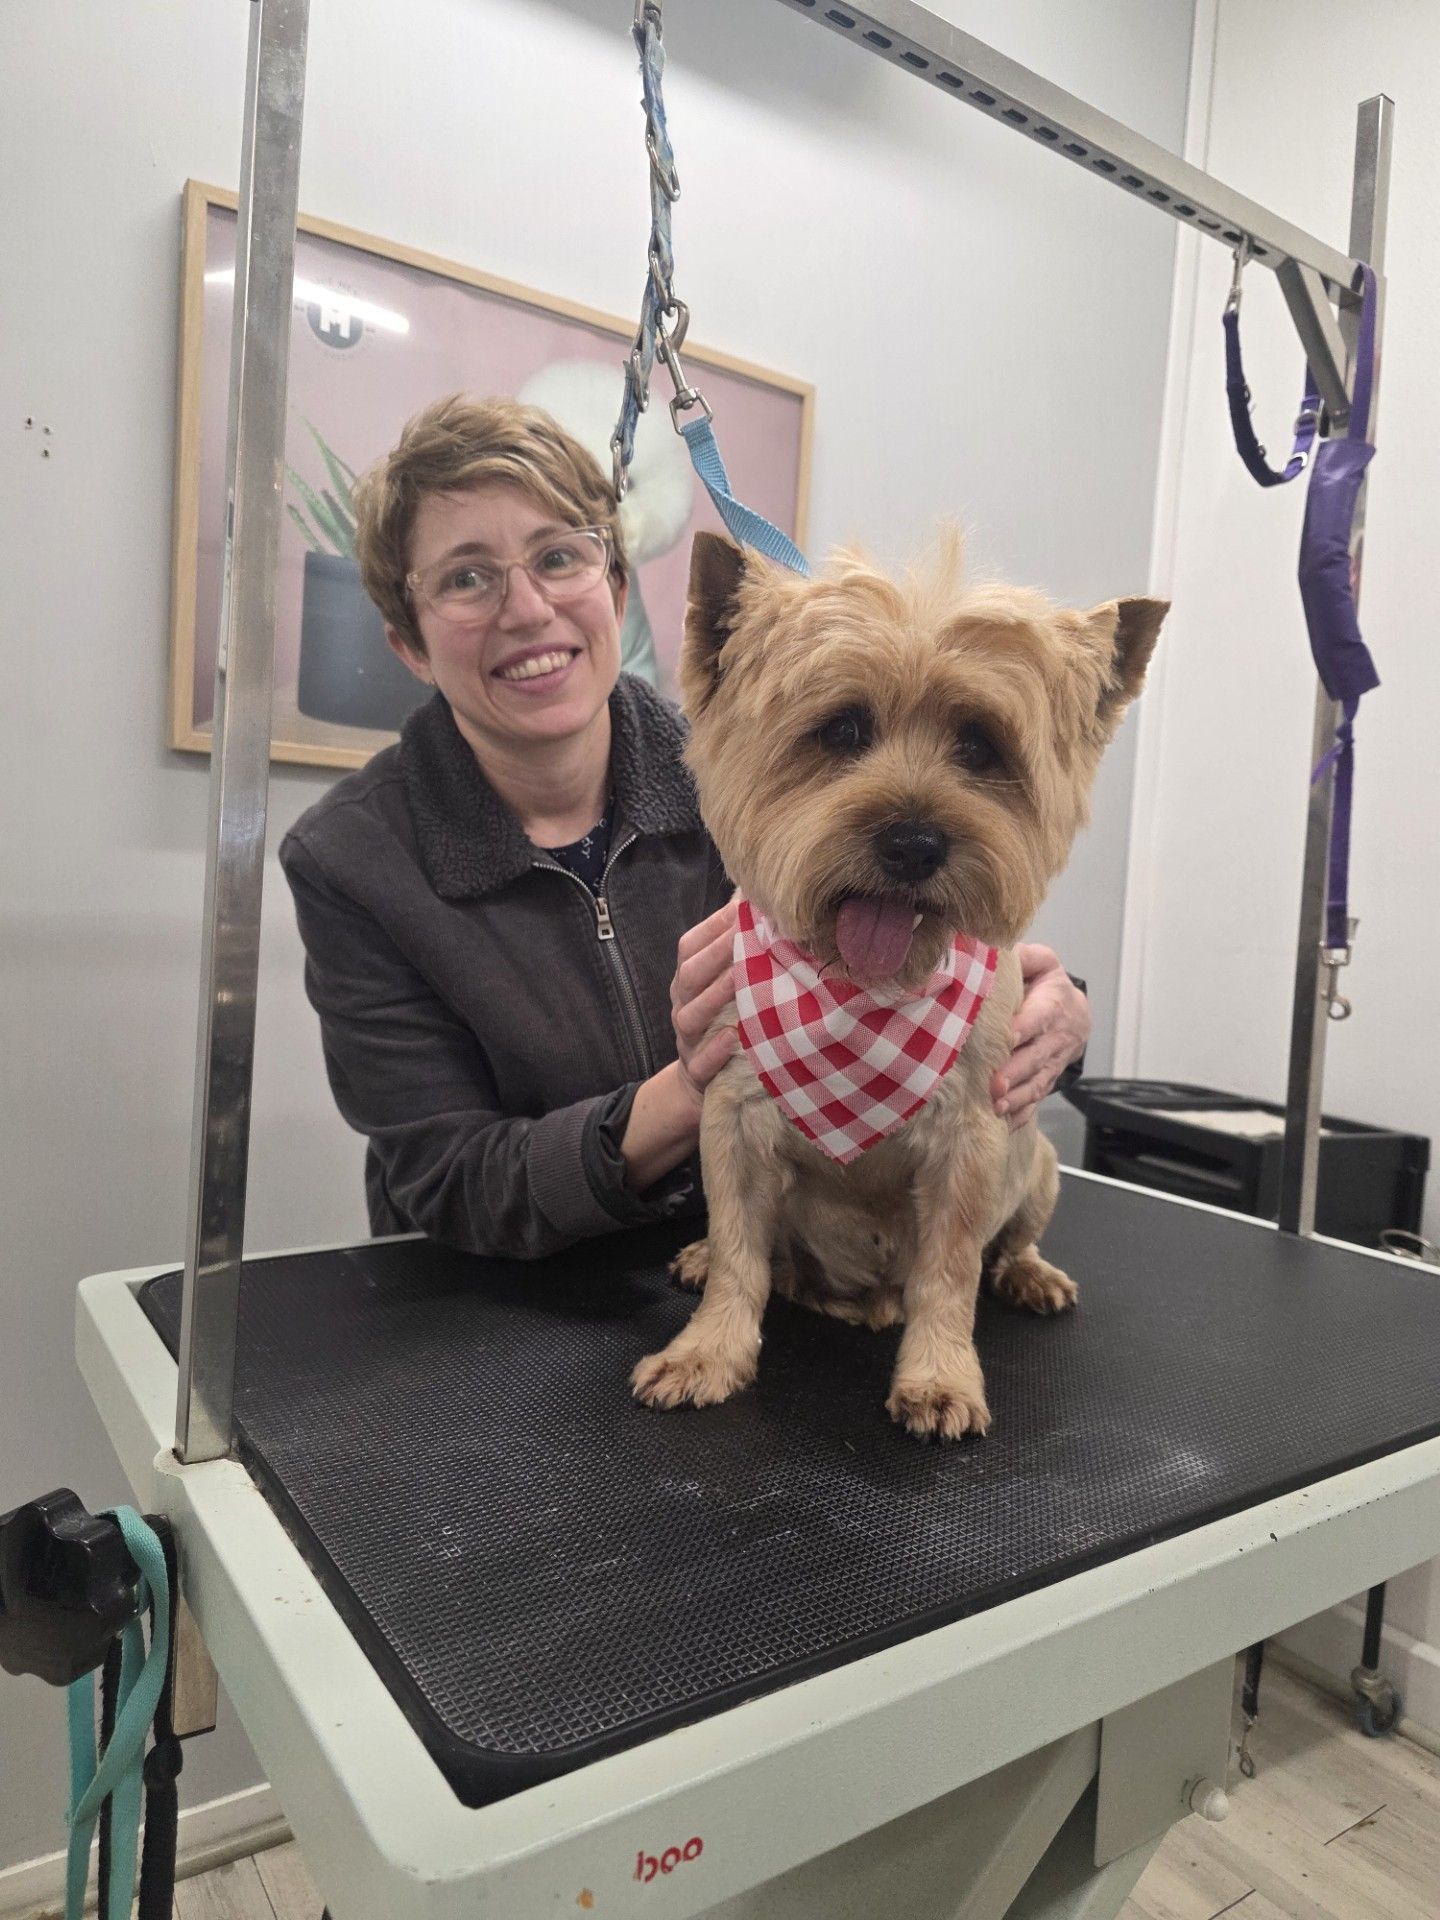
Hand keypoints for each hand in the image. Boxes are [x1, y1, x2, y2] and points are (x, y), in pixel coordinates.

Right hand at [670, 900, 739, 1108]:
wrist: (701, 1081)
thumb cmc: (722, 1022)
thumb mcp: (724, 985)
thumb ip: (734, 949)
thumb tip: (754, 901)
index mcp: (687, 981)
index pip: (690, 947)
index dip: (714, 926)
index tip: (744, 908)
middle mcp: (682, 1006)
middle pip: (689, 976)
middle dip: (716, 954)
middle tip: (745, 934)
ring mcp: (686, 1040)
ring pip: (691, 1016)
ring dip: (715, 995)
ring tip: (739, 979)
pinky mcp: (696, 1073)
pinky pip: (700, 1062)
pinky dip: (715, 1050)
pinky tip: (734, 1038)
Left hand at [991, 944, 1089, 1131]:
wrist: (1076, 1015)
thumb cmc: (1048, 986)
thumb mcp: (1042, 962)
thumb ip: (1026, 955)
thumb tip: (1002, 949)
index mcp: (1053, 1006)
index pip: (1037, 1018)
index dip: (1022, 1029)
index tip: (1005, 1039)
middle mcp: (1055, 1038)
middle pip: (1035, 1057)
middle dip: (1015, 1072)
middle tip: (994, 1083)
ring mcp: (1052, 1064)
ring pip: (1036, 1083)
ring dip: (1017, 1097)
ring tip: (996, 1105)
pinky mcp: (1046, 1080)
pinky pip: (1037, 1100)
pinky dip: (1022, 1113)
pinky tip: (1004, 1122)